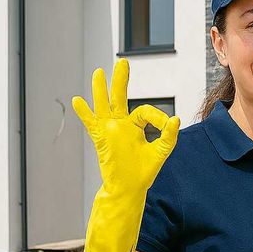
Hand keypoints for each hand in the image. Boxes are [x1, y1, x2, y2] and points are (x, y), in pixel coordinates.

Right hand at [72, 59, 179, 251]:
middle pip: (120, 97)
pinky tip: (77, 101)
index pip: (146, 112)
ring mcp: (109, 130)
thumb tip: (175, 119)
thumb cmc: (143, 172)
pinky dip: (84, 112)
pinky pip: (90, 123)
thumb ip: (168, 135)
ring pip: (104, 104)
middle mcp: (121, 124)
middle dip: (121, 80)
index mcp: (136, 125)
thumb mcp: (160, 152)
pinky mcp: (101, 139)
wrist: (128, 189)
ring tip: (99, 72)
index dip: (159, 118)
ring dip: (100, 89)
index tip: (168, 126)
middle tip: (123, 62)